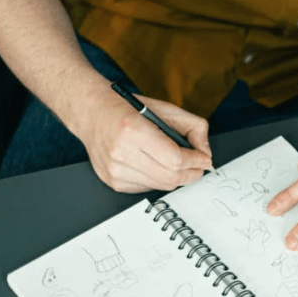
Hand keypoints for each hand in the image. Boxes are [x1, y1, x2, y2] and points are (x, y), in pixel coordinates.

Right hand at [77, 90, 212, 192]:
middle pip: (170, 177)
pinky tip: (155, 166)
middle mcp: (121, 152)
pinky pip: (146, 188)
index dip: (196, 161)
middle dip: (191, 174)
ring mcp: (114, 170)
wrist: (91, 113)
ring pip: (160, 185)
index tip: (205, 160)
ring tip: (179, 165)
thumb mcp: (164, 108)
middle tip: (199, 167)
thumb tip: (205, 152)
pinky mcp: (112, 181)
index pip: (175, 159)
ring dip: (175, 177)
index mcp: (133, 130)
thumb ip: (193, 127)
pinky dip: (158, 179)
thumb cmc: (125, 109)